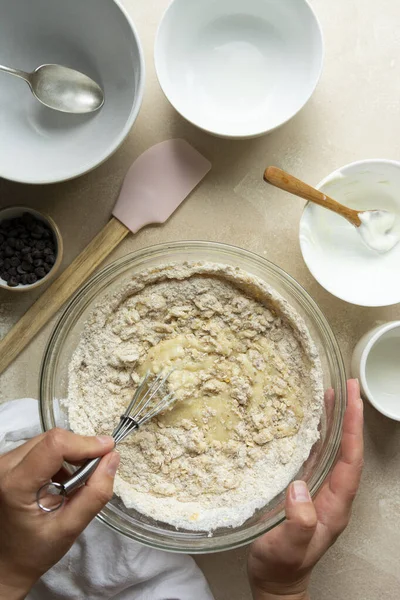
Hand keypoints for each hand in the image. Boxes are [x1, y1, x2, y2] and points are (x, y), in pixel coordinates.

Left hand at [0, 428, 118, 599]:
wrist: (7, 561)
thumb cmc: (35, 550)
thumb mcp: (70, 529)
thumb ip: (95, 494)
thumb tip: (112, 457)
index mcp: (15, 485)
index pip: (54, 445)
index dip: (85, 443)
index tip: (108, 451)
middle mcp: (4, 466)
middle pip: (52, 439)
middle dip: (81, 449)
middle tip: (97, 469)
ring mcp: (4, 462)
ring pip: (48, 440)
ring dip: (71, 453)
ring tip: (78, 479)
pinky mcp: (9, 462)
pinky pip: (42, 446)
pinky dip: (60, 457)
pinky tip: (63, 478)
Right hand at [248, 379, 363, 599]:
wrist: (276, 580)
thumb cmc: (282, 567)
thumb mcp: (288, 549)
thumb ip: (299, 523)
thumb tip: (300, 488)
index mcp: (336, 504)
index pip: (351, 459)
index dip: (353, 428)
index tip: (353, 400)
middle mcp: (333, 493)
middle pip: (346, 448)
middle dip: (348, 417)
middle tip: (345, 386)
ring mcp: (320, 490)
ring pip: (331, 449)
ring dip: (333, 421)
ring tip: (329, 395)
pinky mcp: (305, 489)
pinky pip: (315, 455)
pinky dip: (316, 434)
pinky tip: (307, 421)